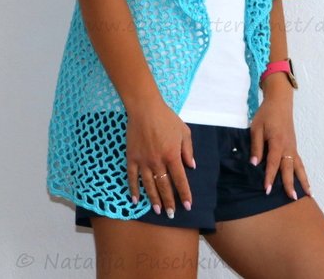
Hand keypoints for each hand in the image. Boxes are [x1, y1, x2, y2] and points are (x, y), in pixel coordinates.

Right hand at [125, 99, 195, 217]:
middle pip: (164, 186)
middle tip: (171, 214)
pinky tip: (136, 199)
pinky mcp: (132, 157)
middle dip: (169, 202)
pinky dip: (133, 189)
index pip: (180, 180)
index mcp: (172, 155)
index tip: (188, 206)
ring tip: (157, 210)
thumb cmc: (167, 118)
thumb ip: (188, 150)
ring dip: (153, 199)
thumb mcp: (184, 132)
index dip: (185, 194)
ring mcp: (143, 161)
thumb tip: (191, 167)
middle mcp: (158, 161)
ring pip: (149, 185)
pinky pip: (132, 177)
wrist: (145, 109)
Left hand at [250, 73, 312, 199]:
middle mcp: (288, 146)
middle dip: (289, 183)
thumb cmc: (266, 114)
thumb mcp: (256, 128)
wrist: (280, 102)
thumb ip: (256, 146)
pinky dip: (303, 173)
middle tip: (292, 198)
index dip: (269, 177)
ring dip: (302, 181)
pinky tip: (305, 183)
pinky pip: (300, 162)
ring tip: (307, 195)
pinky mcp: (294, 146)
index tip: (267, 189)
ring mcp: (293, 147)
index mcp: (277, 141)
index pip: (273, 162)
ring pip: (299, 167)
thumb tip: (254, 164)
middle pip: (289, 168)